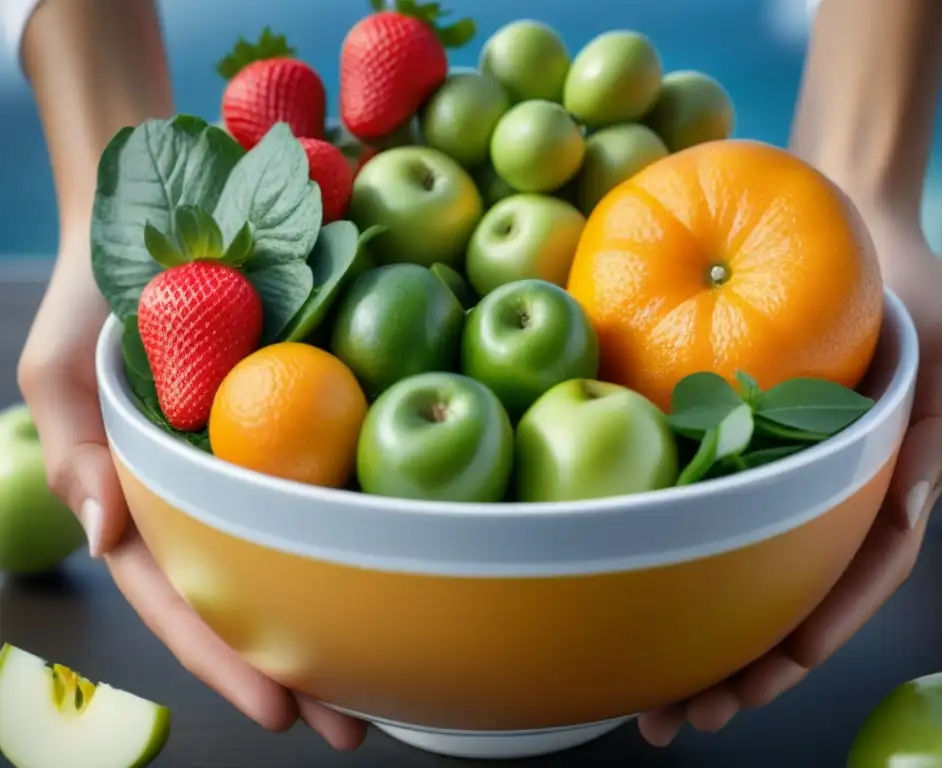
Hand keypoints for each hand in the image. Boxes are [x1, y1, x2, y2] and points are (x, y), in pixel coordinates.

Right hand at [17, 245, 366, 750]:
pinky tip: (403, 572)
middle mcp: (205, 497)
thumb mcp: (62, 371)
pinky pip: (328, 486)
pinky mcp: (302, 425)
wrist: (166, 222)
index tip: (276, 713)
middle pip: (250, 597)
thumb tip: (107, 532)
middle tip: (353, 727)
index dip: (223, 658)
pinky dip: (354, 533)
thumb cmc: (96, 300)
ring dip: (337, 617)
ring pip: (294, 556)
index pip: (181, 597)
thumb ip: (75, 452)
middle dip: (294, 669)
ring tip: (392, 680)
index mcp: (145, 501)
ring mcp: (254, 465)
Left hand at [637, 215, 941, 744]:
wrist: (843, 222)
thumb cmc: (907, 288)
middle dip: (736, 666)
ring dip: (693, 634)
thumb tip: (900, 513)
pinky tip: (618, 588)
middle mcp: (822, 496)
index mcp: (879, 492)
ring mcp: (772, 473)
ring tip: (640, 695)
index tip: (759, 679)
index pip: (848, 584)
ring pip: (734, 569)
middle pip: (780, 599)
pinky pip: (697, 503)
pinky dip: (665, 552)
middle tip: (679, 718)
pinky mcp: (727, 440)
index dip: (808, 638)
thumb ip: (935, 435)